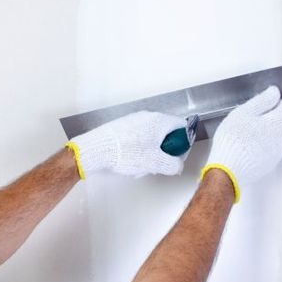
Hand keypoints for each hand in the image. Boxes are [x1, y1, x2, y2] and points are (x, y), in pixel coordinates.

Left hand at [67, 111, 187, 177]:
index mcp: (159, 121)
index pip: (181, 126)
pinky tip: (130, 160)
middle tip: (159, 163)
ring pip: (151, 137)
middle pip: (166, 133)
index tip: (177, 155)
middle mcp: (147, 117)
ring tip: (141, 165)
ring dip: (151, 152)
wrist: (97, 150)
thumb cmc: (125, 153)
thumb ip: (173, 164)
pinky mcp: (123, 127)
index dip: (183, 142)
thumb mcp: (156, 163)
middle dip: (165, 150)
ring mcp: (133, 120)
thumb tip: (177, 165)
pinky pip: (138, 137)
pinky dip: (139, 149)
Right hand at [203, 86, 281, 201]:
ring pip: (273, 138)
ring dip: (262, 135)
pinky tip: (243, 149)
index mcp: (278, 124)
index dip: (278, 103)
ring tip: (242, 137)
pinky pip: (267, 151)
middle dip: (267, 120)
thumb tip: (274, 92)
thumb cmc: (233, 141)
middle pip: (280, 123)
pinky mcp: (268, 166)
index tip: (265, 104)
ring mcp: (276, 154)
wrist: (227, 172)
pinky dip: (258, 148)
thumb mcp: (243, 113)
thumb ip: (262, 100)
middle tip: (247, 122)